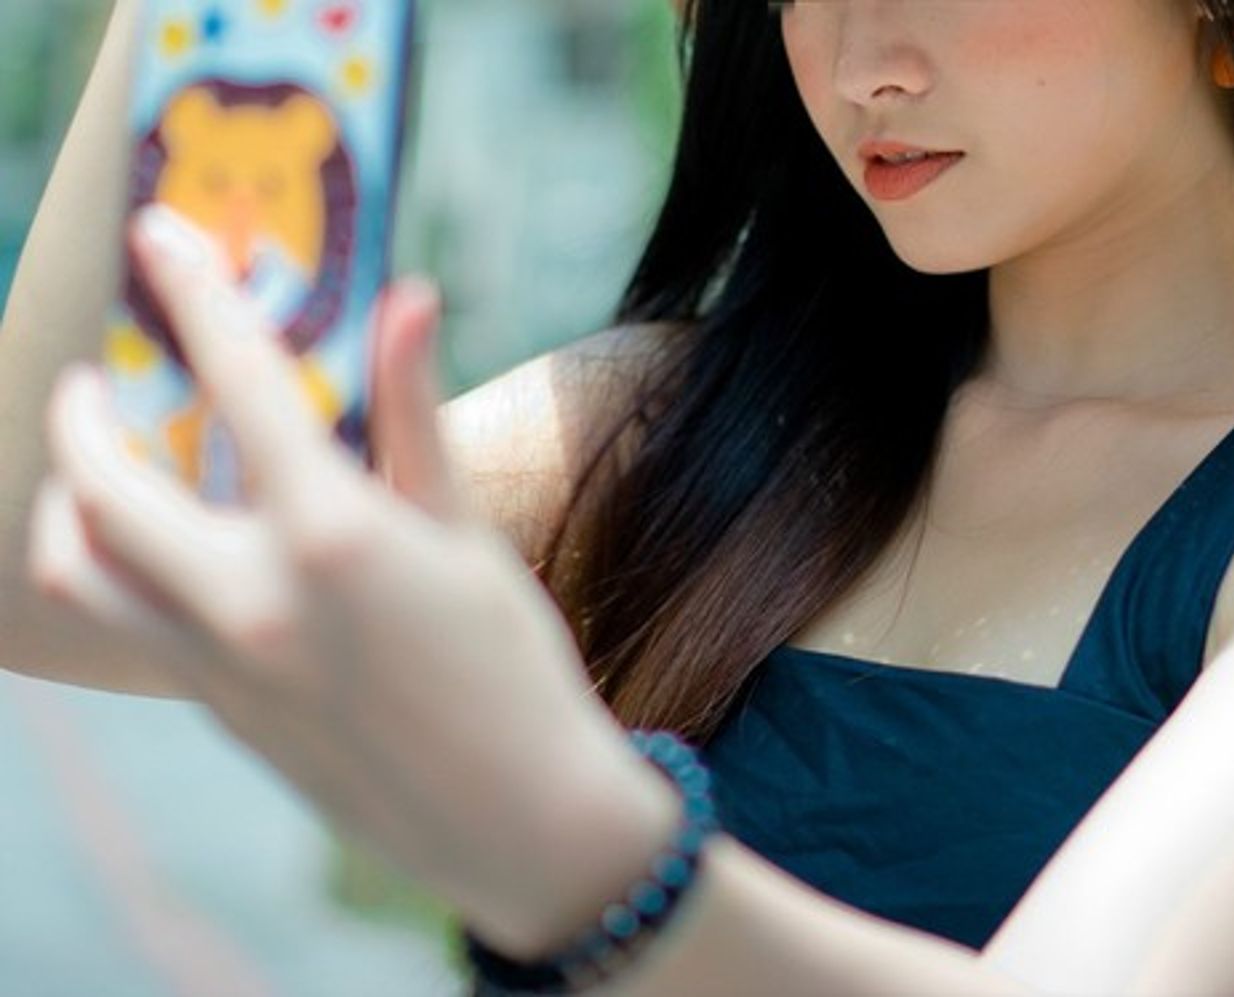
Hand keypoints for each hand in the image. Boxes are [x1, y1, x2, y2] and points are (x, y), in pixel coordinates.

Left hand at [25, 204, 668, 948]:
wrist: (516, 818)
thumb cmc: (514, 668)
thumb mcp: (470, 533)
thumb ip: (414, 413)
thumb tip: (409, 298)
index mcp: (331, 536)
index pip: (241, 381)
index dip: (198, 291)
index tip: (164, 233)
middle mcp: (251, 598)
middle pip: (101, 479)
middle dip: (82, 409)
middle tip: (101, 376)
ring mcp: (220, 663)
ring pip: (76, 564)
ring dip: (69, 500)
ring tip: (104, 468)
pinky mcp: (216, 709)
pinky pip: (124, 620)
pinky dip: (114, 564)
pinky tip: (171, 546)